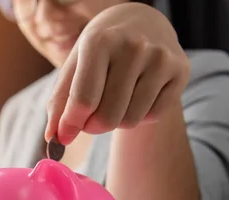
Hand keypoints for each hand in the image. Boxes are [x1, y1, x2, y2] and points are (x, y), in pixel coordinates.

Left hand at [45, 3, 190, 144]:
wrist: (141, 22)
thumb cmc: (99, 51)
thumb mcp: (73, 68)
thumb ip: (59, 104)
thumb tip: (54, 140)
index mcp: (100, 41)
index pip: (84, 100)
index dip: (71, 124)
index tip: (65, 134)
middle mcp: (133, 47)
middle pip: (107, 117)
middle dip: (92, 127)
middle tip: (89, 118)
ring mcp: (161, 58)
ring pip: (130, 120)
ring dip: (116, 121)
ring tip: (113, 101)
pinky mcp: (181, 70)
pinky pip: (153, 116)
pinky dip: (139, 116)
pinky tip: (136, 96)